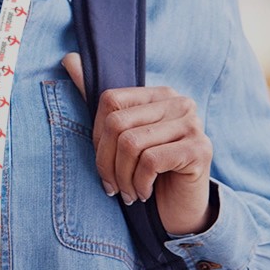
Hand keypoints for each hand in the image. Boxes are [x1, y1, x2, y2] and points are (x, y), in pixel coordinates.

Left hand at [61, 53, 215, 235]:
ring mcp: (193, 124)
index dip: (98, 137)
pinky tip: (144, 193)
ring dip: (122, 177)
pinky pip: (150, 161)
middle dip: (106, 162)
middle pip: (118, 124)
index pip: (110, 101)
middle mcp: (180, 103)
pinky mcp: (200, 149)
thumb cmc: (146, 173)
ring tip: (127, 192)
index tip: (104, 163)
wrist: (179, 210)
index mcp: (159, 94)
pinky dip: (139, 183)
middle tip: (112, 186)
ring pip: (131, 144)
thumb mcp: (119, 136)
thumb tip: (68, 58)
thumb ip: (97, 98)